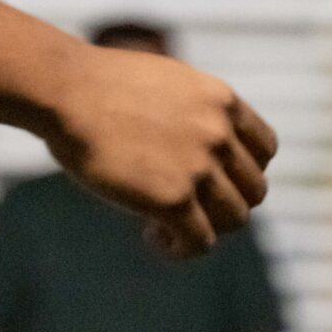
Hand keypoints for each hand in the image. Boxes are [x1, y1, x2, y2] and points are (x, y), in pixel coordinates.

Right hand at [46, 44, 275, 258]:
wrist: (65, 90)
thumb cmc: (97, 85)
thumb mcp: (163, 83)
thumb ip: (191, 111)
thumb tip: (194, 147)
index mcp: (220, 99)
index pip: (266, 148)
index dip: (243, 171)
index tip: (213, 181)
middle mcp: (219, 131)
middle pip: (254, 189)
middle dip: (224, 203)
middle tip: (187, 207)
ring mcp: (200, 165)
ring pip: (234, 218)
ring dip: (205, 228)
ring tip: (165, 225)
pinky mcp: (173, 198)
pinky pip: (200, 241)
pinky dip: (181, 248)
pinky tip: (153, 237)